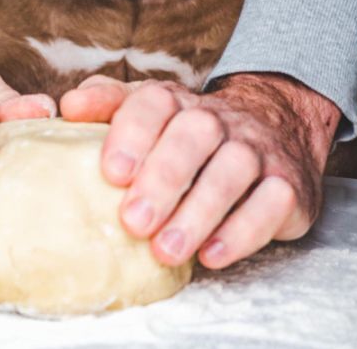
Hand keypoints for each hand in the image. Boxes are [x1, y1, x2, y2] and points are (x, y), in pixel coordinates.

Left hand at [60, 72, 339, 268]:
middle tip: (132, 222)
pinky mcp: (288, 185)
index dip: (132, 134)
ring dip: (198, 212)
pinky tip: (212, 255)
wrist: (273, 125)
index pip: (154, 103)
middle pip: (194, 135)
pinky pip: (273, 202)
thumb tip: (68, 106)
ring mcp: (257, 149)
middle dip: (163, 179)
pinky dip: (244, 231)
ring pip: (233, 169)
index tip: (111, 173)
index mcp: (176, 101)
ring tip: (165, 250)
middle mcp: (218, 119)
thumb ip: (106, 105)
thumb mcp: (145, 111)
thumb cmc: (186, 132)